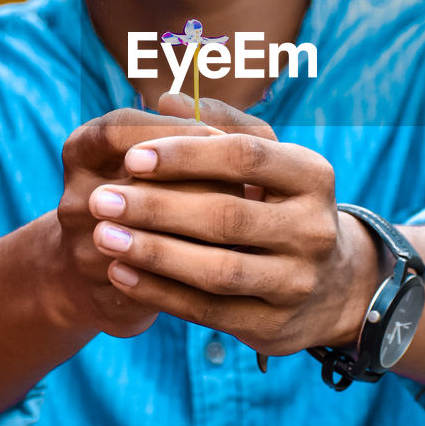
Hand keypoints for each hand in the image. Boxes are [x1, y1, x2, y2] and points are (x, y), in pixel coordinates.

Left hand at [87, 98, 381, 355]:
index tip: (132, 157)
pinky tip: (121, 273)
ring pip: (217, 270)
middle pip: (228, 216)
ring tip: (103, 237)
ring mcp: (297, 282)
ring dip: (153, 253)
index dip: (187, 155)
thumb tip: (167, 99)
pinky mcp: (274, 326)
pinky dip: (161, 292)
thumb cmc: (276, 205)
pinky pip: (209, 311)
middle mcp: (314, 229)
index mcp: (312, 175)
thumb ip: (219, 125)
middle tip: (102, 201)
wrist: (323, 286)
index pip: (246, 157)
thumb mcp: (264, 161)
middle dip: (157, 208)